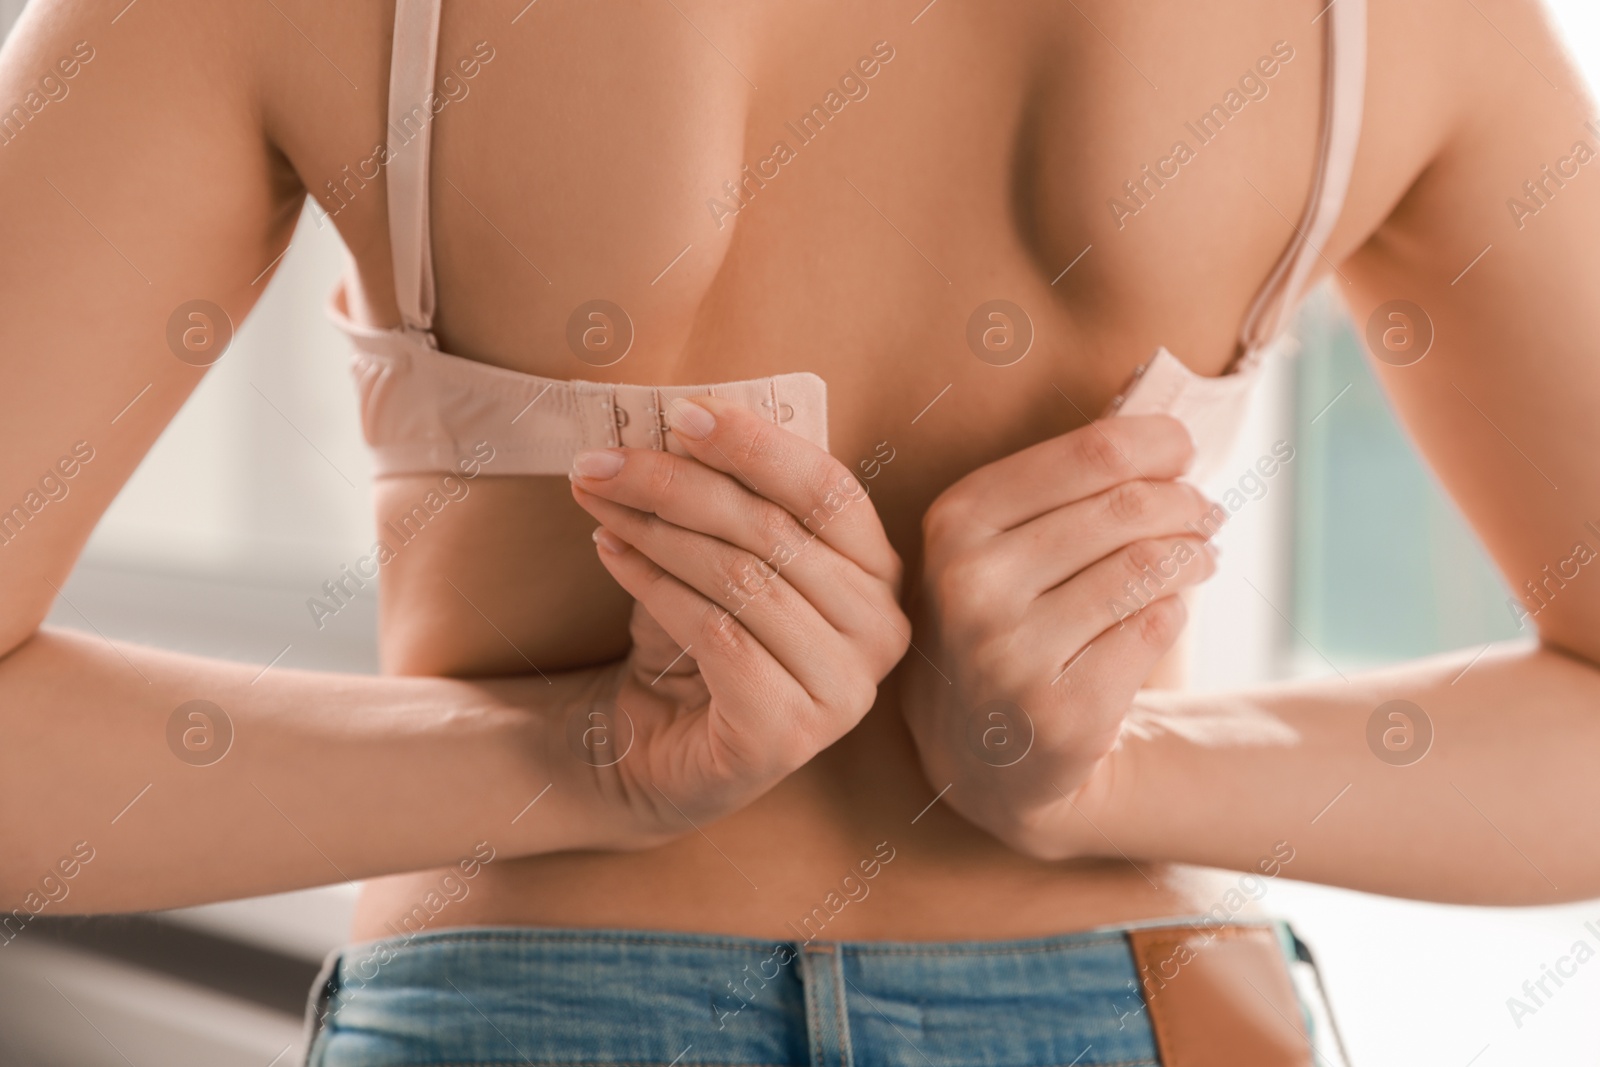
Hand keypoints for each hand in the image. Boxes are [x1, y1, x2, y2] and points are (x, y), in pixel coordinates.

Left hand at [563, 395, 908, 848]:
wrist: (657, 747)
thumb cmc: (697, 636)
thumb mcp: (720, 552)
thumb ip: (726, 494)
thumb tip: (677, 419)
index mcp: (878, 572)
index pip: (829, 489)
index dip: (756, 445)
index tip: (680, 414)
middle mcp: (880, 631)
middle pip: (775, 530)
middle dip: (677, 484)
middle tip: (602, 460)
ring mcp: (844, 690)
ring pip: (743, 579)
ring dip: (656, 530)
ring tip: (598, 504)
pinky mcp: (789, 734)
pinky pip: (718, 635)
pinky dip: (654, 585)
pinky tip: (610, 553)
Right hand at [903, 415, 1220, 858]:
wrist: (982, 753)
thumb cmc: (1004, 619)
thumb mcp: (997, 543)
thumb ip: (1064, 485)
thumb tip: (1171, 436)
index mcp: (956, 522)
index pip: (1092, 454)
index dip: (1157, 443)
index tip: (1183, 451)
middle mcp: (971, 584)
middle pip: (1127, 508)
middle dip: (1184, 503)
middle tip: (1204, 512)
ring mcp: (1011, 654)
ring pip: (1147, 569)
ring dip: (1193, 556)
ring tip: (1202, 557)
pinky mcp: (1061, 712)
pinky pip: (1153, 631)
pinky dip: (1174, 613)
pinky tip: (1168, 612)